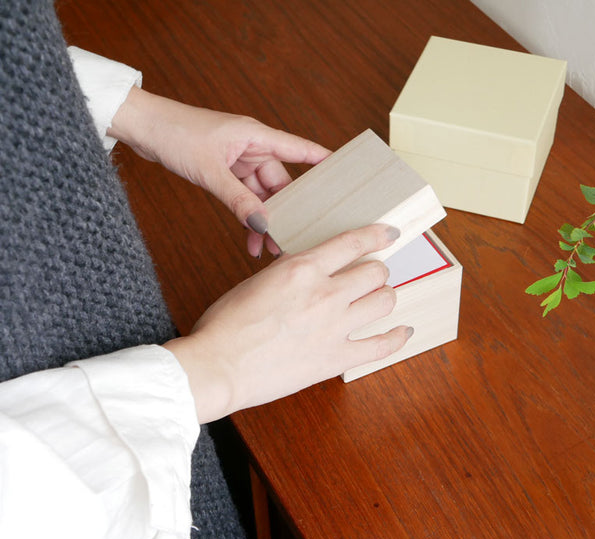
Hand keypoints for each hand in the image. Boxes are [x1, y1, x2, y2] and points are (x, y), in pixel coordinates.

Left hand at [108, 87, 330, 256]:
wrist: (140, 126)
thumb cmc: (175, 134)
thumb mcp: (210, 172)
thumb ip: (238, 200)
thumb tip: (263, 224)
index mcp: (257, 136)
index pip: (301, 150)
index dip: (325, 163)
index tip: (347, 178)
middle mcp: (252, 148)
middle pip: (282, 183)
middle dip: (287, 212)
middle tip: (295, 238)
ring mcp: (238, 161)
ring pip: (262, 196)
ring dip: (264, 221)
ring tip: (269, 250)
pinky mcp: (224, 171)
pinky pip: (244, 199)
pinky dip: (246, 218)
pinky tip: (249, 240)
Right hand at [163, 224, 412, 422]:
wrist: (218, 367)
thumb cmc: (226, 326)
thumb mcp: (258, 282)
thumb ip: (291, 274)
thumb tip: (311, 270)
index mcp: (302, 269)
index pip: (352, 243)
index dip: (377, 235)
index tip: (389, 233)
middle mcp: (325, 293)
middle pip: (375, 271)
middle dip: (376, 271)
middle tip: (370, 277)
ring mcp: (335, 326)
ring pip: (385, 301)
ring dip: (385, 297)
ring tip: (379, 300)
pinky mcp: (336, 358)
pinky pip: (382, 346)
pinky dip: (397, 337)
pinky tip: (403, 331)